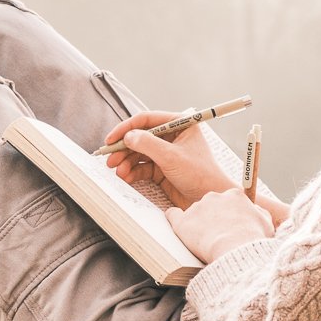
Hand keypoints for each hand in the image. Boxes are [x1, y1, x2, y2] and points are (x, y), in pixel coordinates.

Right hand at [102, 111, 235, 208]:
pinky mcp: (163, 170)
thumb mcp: (172, 157)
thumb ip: (148, 144)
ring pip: (139, 153)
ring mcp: (167, 153)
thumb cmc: (201, 174)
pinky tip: (126, 177)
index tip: (112, 138)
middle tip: (109, 159)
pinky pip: (143, 167)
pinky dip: (133, 172)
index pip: (147, 120)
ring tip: (118, 172)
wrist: (210, 200)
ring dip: (126, 162)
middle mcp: (172, 137)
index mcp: (179, 124)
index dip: (127, 128)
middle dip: (124, 149)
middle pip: (140, 137)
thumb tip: (128, 136)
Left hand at [168, 188, 275, 262]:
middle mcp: (214, 197)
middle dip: (214, 218)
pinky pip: (173, 215)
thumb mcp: (266, 224)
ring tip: (206, 241)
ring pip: (195, 213)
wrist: (235, 249)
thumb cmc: (252, 239)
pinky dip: (175, 219)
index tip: (231, 224)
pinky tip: (179, 225)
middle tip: (219, 235)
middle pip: (211, 205)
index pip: (230, 200)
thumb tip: (256, 212)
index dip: (230, 214)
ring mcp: (197, 208)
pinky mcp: (182, 222)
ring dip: (199, 224)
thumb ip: (259, 214)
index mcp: (235, 196)